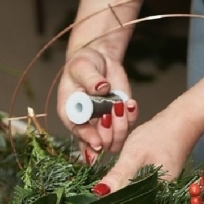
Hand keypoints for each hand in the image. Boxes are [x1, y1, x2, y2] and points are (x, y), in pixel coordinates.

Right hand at [56, 47, 138, 162]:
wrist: (100, 60)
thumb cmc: (84, 63)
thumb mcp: (82, 66)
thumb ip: (90, 78)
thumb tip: (101, 88)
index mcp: (71, 114)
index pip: (78, 132)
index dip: (87, 139)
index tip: (97, 142)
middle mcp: (87, 124)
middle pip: (99, 143)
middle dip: (107, 134)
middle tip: (110, 113)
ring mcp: (105, 122)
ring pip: (116, 140)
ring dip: (120, 127)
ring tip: (120, 104)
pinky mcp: (121, 117)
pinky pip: (129, 125)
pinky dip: (131, 117)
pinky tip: (129, 103)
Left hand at [89, 58, 203, 195]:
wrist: (181, 121)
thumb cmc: (160, 136)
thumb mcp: (134, 155)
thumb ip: (118, 176)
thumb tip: (99, 193)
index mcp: (155, 195)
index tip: (91, 199)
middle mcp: (159, 196)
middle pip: (129, 202)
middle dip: (113, 192)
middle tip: (98, 183)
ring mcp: (159, 188)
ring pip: (132, 192)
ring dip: (118, 184)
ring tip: (107, 177)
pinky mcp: (157, 179)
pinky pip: (138, 184)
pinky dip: (127, 177)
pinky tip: (119, 172)